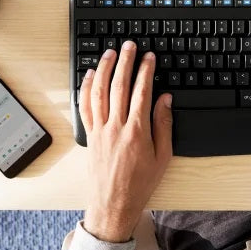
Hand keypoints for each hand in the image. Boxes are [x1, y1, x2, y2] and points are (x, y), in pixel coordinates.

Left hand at [79, 42, 172, 242]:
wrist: (114, 203)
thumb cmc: (140, 183)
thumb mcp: (163, 156)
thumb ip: (164, 125)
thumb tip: (165, 99)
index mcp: (137, 131)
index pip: (141, 92)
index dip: (145, 71)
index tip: (149, 57)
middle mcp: (116, 127)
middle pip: (119, 86)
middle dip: (125, 62)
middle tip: (129, 46)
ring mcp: (100, 130)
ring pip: (99, 92)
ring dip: (104, 69)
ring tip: (110, 53)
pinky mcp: (90, 135)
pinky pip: (85, 107)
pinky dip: (86, 88)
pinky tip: (90, 76)